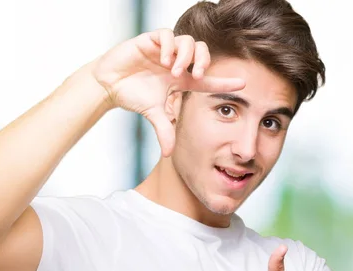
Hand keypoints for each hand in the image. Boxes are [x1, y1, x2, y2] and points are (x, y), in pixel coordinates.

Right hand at [91, 28, 245, 156]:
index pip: (208, 79)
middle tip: (195, 75)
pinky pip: (167, 34)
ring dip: (185, 56)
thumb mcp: (153, 114)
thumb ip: (164, 131)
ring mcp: (164, 50)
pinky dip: (169, 45)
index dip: (225, 81)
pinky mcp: (150, 41)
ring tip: (173, 70)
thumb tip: (169, 155)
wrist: (109, 84)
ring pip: (188, 41)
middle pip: (202, 52)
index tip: (243, 84)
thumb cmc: (133, 95)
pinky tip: (162, 58)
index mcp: (181, 79)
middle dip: (203, 61)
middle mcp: (177, 63)